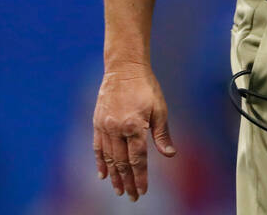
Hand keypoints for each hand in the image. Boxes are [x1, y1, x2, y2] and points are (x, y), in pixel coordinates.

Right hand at [92, 62, 175, 201]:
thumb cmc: (146, 87)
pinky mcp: (97, 122)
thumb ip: (162, 135)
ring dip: (114, 176)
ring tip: (119, 190)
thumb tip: (170, 155)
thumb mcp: (160, 109)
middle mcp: (117, 129)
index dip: (140, 177)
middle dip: (127, 182)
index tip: (143, 191)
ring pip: (108, 158)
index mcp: (135, 126)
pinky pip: (97, 147)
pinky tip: (102, 174)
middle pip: (122, 163)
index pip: (137, 159)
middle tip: (131, 197)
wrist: (124, 69)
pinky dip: (100, 162)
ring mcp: (105, 126)